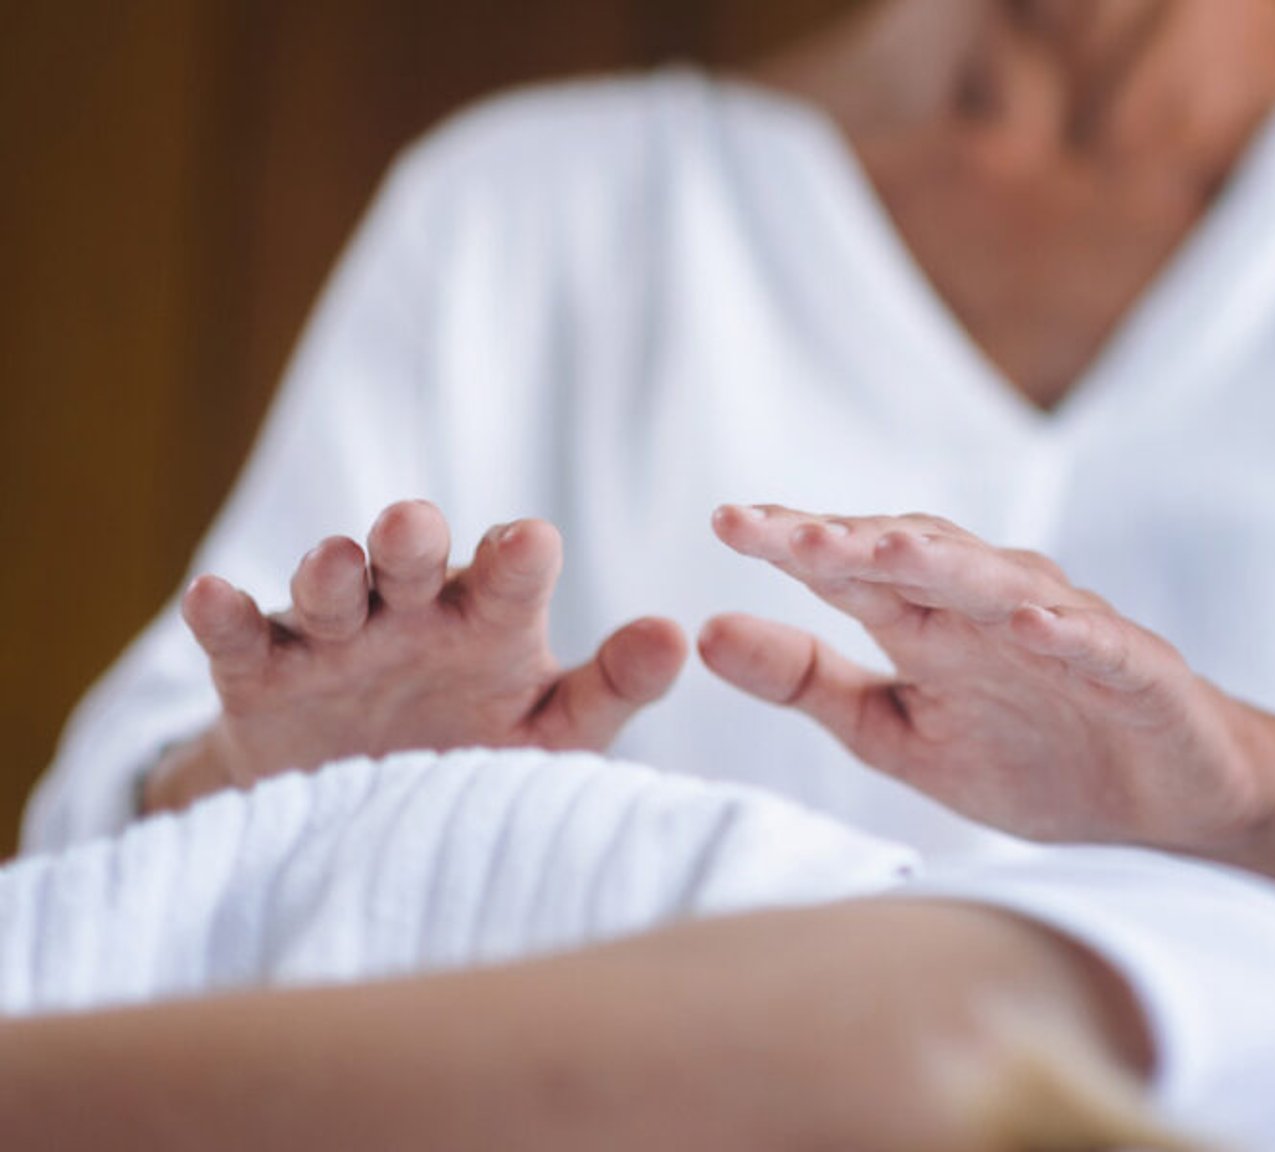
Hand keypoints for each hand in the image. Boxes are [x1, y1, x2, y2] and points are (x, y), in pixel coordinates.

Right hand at [146, 500, 686, 811]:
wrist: (373, 809)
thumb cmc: (484, 752)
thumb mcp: (554, 731)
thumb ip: (612, 687)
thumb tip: (679, 636)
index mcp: (492, 616)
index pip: (512, 572)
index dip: (518, 556)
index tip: (530, 544)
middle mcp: (415, 609)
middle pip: (414, 556)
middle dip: (412, 537)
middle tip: (413, 526)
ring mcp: (336, 636)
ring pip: (330, 587)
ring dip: (329, 570)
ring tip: (335, 564)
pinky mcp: (264, 675)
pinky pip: (241, 639)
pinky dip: (224, 616)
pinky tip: (210, 596)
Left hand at [699, 505, 1274, 850]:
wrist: (1167, 806)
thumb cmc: (1032, 757)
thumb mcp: (896, 732)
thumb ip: (807, 684)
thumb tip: (705, 632)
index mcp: (930, 622)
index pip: (852, 568)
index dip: (793, 544)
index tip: (724, 524)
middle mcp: (992, 609)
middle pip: (914, 557)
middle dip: (848, 539)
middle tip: (778, 529)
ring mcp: (1068, 631)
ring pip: (997, 583)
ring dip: (941, 562)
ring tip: (880, 547)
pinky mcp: (1136, 670)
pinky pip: (1097, 643)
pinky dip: (1064, 629)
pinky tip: (1027, 620)